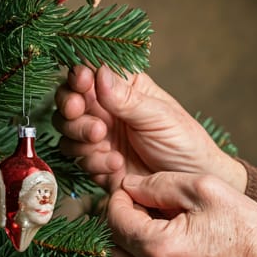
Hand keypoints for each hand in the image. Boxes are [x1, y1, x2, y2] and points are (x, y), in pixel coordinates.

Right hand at [53, 65, 246, 191]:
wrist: (189, 184)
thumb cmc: (184, 142)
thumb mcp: (159, 116)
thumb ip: (126, 99)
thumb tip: (99, 72)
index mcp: (124, 89)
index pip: (89, 74)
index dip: (79, 77)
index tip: (82, 82)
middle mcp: (107, 111)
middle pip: (69, 102)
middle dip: (71, 111)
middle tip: (92, 122)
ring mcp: (100, 138)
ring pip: (67, 132)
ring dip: (81, 138)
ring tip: (105, 143)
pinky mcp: (98, 163)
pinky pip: (79, 160)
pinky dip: (93, 163)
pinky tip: (117, 165)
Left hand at [105, 172, 256, 256]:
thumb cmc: (247, 232)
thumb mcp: (208, 190)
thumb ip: (161, 183)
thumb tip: (130, 186)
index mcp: (159, 248)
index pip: (114, 219)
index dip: (118, 198)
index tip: (132, 189)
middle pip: (109, 245)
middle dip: (118, 219)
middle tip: (139, 205)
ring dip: (121, 244)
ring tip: (144, 227)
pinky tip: (156, 247)